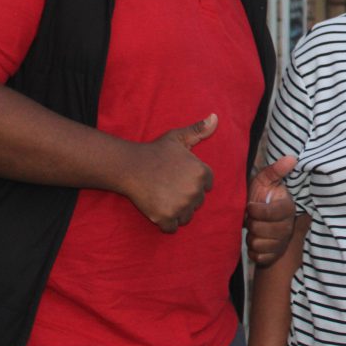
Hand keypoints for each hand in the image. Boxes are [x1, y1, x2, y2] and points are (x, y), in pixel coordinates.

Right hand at [125, 114, 215, 231]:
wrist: (130, 166)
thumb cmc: (156, 152)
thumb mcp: (178, 138)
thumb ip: (199, 130)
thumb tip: (216, 117)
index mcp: (202, 173)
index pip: (207, 186)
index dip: (194, 182)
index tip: (180, 177)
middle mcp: (194, 191)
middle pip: (197, 202)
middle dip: (186, 197)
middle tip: (169, 186)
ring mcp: (180, 206)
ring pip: (187, 216)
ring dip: (178, 211)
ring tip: (163, 197)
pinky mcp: (166, 218)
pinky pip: (173, 228)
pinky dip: (166, 223)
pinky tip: (158, 210)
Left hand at [245, 155, 296, 264]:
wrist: (259, 220)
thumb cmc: (261, 197)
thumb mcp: (265, 181)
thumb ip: (275, 171)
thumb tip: (292, 157)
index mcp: (287, 208)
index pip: (273, 213)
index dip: (257, 210)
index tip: (250, 205)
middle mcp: (287, 227)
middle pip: (262, 230)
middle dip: (252, 223)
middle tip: (251, 218)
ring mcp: (281, 243)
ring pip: (259, 244)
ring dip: (251, 236)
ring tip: (254, 229)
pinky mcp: (273, 256)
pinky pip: (258, 257)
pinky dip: (253, 251)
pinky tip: (255, 241)